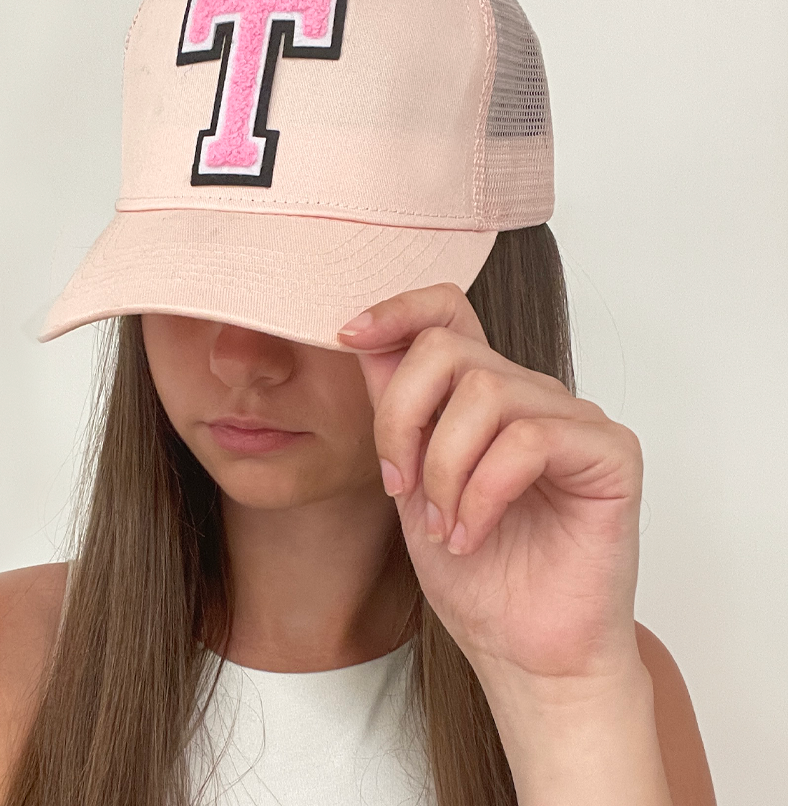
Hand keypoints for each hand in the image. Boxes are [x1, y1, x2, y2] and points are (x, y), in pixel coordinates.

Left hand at [338, 283, 644, 686]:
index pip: (447, 310)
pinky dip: (483, 493)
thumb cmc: (475, 575)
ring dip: (444, 470)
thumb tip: (362, 341)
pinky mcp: (610, 453)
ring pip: (485, 393)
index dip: (397, 309)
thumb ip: (397, 413)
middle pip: (447, 349)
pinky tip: (472, 533)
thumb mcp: (410, 484)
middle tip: (401, 488)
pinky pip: (528, 439)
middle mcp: (528, 395)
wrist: (524, 651)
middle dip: (401, 421)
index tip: (349, 334)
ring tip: (443, 526)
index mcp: (483, 395)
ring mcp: (573, 419)